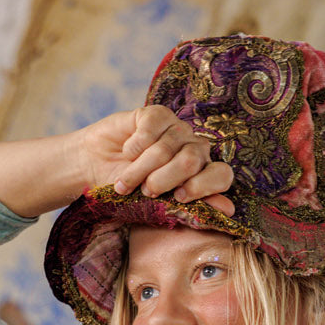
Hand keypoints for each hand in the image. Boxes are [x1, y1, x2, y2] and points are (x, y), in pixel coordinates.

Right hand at [79, 106, 234, 215]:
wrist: (96, 170)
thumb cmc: (130, 192)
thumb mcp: (159, 206)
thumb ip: (193, 208)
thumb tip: (229, 210)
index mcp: (202, 173)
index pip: (222, 175)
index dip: (204, 187)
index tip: (179, 197)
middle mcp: (194, 148)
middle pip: (192, 160)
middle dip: (164, 180)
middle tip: (146, 190)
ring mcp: (177, 129)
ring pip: (167, 147)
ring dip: (140, 169)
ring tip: (125, 182)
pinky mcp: (156, 114)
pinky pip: (151, 128)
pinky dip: (134, 146)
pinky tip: (126, 152)